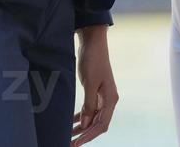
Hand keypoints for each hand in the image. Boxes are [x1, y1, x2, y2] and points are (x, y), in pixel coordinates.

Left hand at [71, 26, 116, 144]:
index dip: (88, 136)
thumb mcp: (90, 83)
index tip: (76, 144)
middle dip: (84, 134)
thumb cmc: (93, 60)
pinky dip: (81, 116)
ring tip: (68, 136)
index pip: (101, 125)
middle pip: (97, 124)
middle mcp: (109, 100)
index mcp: (111, 99)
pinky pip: (89, 109)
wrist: (93, 42)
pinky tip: (72, 122)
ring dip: (82, 127)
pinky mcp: (95, 91)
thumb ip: (88, 104)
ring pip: (93, 118)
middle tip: (70, 143)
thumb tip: (85, 124)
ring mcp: (102, 96)